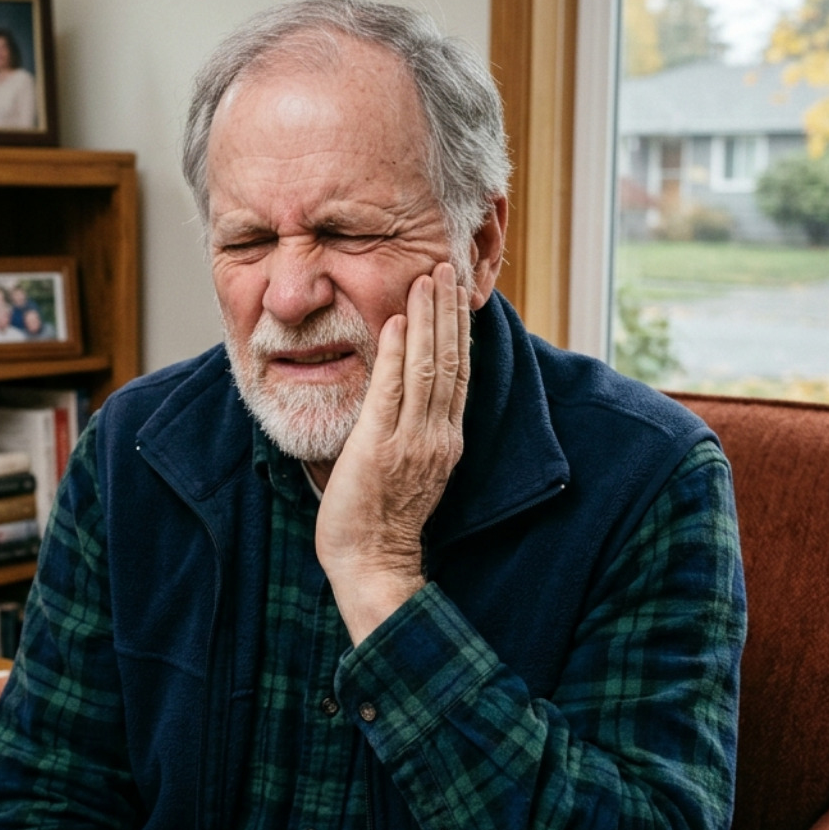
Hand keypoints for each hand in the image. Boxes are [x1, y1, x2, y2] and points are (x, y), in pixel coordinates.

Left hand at [315, 262, 470, 644]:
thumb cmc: (379, 521)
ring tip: (428, 277)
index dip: (458, 330)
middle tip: (447, 266)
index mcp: (445, 440)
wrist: (369, 563)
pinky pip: (393, 390)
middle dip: (450, 311)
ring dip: (429, 318)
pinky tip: (400, 319)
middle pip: (451, 361)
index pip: (458, 373)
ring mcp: (412, 440)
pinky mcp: (380, 446)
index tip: (456, 293)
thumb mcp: (408, 469)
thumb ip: (411, 431)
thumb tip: (404, 397)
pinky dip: (399, 351)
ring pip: (429, 367)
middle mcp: (437, 436)